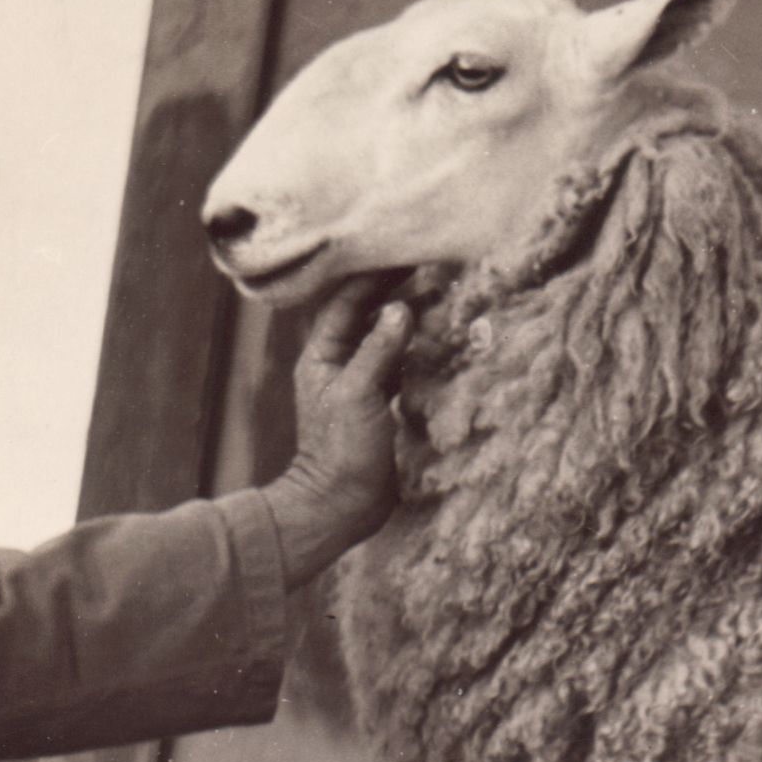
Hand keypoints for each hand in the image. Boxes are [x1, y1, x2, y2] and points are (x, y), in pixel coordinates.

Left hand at [266, 284, 414, 586]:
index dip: (374, 278)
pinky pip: (400, 364)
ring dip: (409, 317)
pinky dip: (417, 348)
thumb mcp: (358, 394)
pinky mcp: (380, 405)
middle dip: (394, 291)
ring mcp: (360, 384)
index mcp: (322, 355)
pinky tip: (440, 338)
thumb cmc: (341, 449)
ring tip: (440, 295)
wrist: (341, 505)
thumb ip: (378, 350)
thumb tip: (401, 309)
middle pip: (366, 315)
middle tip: (430, 268)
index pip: (346, 302)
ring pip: (385, 338)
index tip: (405, 256)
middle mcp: (339, 364)